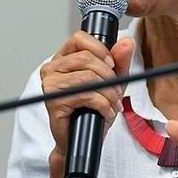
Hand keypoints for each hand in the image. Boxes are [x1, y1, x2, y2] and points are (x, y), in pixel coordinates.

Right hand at [41, 32, 133, 166]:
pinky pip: (86, 95)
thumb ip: (120, 61)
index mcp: (63, 58)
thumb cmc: (92, 110)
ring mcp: (50, 84)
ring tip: (112, 103)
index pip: (79, 38)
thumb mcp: (112, 81)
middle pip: (86, 58)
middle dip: (109, 76)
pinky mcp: (54, 102)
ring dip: (108, 93)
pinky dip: (103, 104)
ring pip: (88, 77)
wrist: (82, 139)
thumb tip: (126, 42)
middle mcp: (52, 68)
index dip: (100, 49)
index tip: (111, 64)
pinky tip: (106, 111)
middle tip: (115, 91)